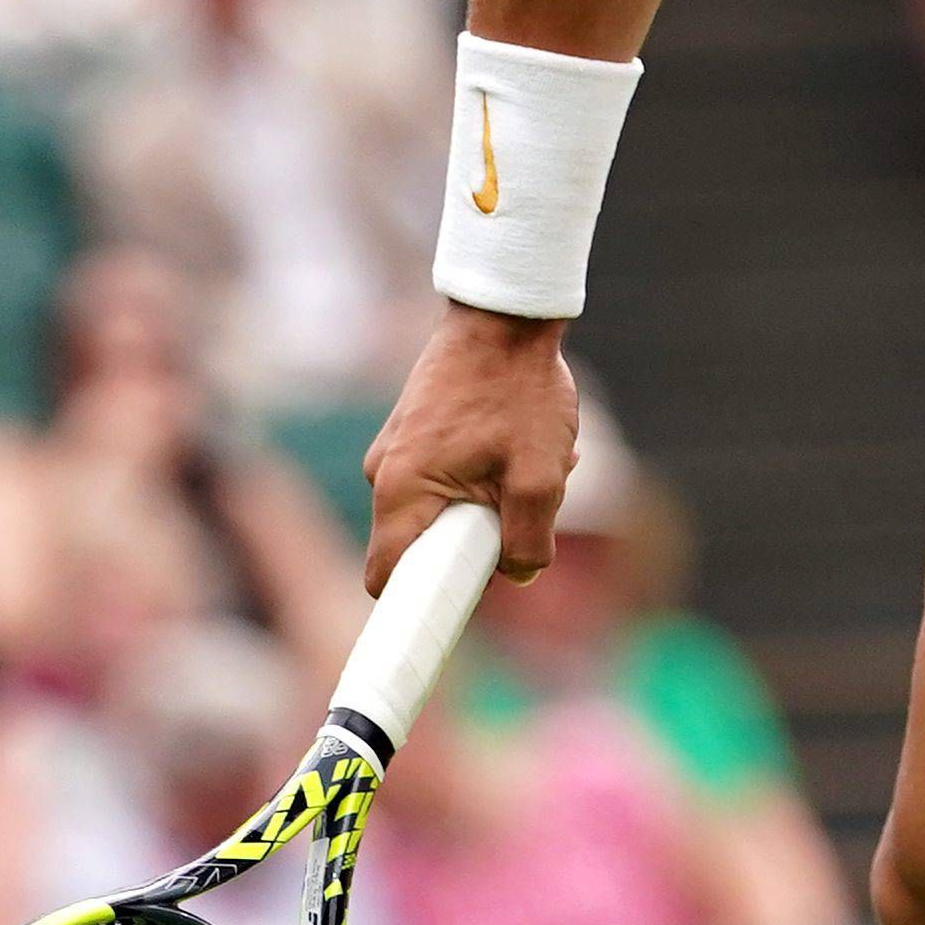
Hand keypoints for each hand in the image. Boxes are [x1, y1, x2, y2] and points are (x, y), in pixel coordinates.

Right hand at [366, 305, 576, 583]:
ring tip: (539, 464)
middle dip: (478, 543)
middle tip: (528, 512)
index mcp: (402, 491)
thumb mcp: (539, 474)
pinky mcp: (414, 434)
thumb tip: (519, 575)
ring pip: (441, 510)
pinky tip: (526, 446)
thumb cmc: (519, 389)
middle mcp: (385, 474)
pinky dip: (486, 476)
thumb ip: (529, 538)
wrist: (505, 313)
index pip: (386, 578)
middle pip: (422, 547)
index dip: (416, 607)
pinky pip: (445, 480)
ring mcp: (397, 451)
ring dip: (492, 503)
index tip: (455, 612)